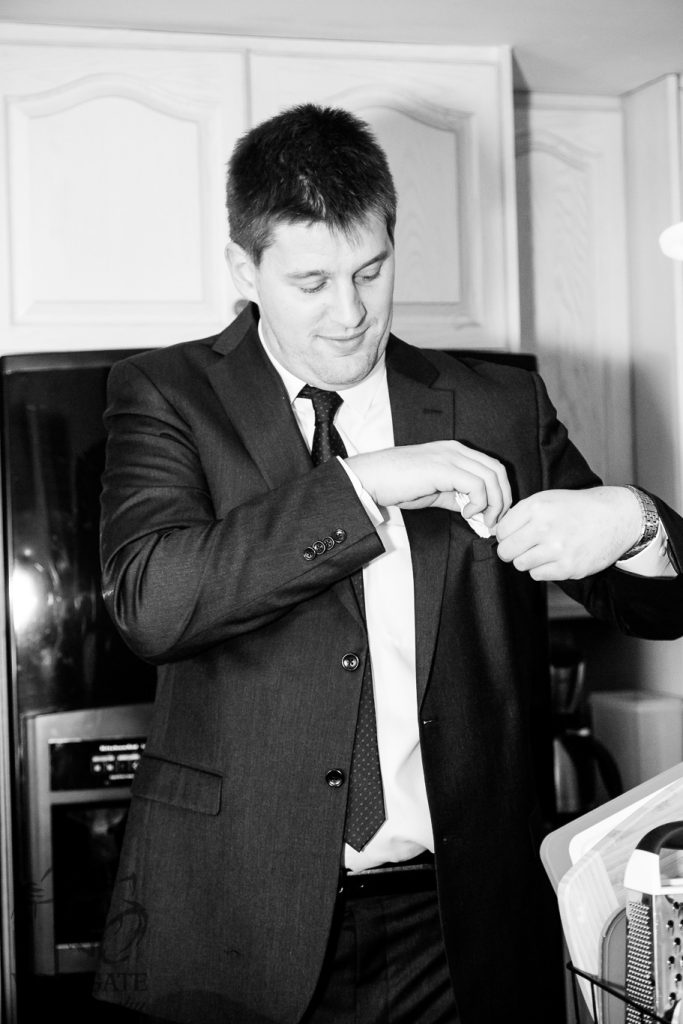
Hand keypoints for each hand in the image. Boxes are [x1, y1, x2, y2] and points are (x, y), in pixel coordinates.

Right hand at [346, 441, 511, 526]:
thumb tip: (475, 511)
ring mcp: (451, 457)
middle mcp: (457, 450)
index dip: (501, 492)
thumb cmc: (397, 483)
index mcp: (456, 451)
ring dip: (494, 504)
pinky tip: (467, 514)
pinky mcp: (444, 468)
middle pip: (498, 471)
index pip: (492, 467)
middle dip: (503, 499)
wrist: (371, 477)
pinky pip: (477, 485)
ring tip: (484, 521)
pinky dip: (479, 503)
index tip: (495, 515)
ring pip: (492, 478)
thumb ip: (456, 496)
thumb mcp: (434, 489)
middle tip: (495, 522)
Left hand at [495, 485, 641, 579]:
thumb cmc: (578, 508)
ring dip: (527, 560)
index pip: (501, 531)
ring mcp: (557, 549)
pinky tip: (554, 558)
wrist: (615, 518)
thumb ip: (520, 514)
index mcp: (537, 507)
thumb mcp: (547, 499)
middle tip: (522, 547)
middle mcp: (545, 528)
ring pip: (520, 564)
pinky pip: (537, 575)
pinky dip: (542, 569)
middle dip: (510, 550)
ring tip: (542, 550)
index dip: (505, 534)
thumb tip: (495, 532)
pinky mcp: (568, 568)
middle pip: (506, 551)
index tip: (513, 535)